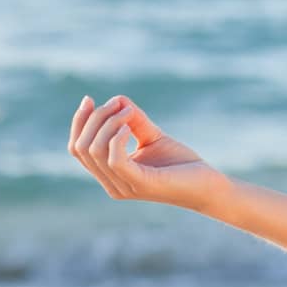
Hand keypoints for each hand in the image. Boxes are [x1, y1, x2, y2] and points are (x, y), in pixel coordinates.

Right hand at [68, 94, 227, 212]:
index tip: (88, 99)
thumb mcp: (153, 137)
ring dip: (108, 124)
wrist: (208, 185)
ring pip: (95, 152)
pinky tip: (129, 127)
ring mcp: (124, 186)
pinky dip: (116, 139)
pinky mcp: (141, 184)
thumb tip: (118, 99)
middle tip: (117, 103)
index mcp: (110, 174)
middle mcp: (112, 184)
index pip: (78, 149)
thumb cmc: (181, 164)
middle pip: (81, 148)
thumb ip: (134, 121)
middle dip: (94, 119)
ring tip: (128, 111)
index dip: (79, 123)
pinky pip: (115, 161)